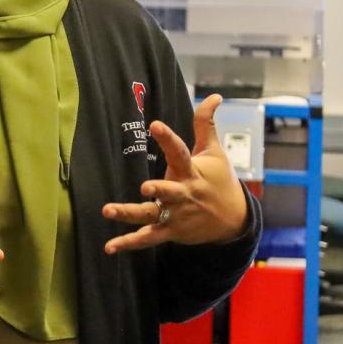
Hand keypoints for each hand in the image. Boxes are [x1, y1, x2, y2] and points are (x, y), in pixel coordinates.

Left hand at [102, 94, 248, 253]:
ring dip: (129, 213)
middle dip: (159, 190)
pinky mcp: (170, 231)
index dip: (167, 138)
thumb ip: (205, 124)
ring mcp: (175, 215)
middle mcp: (182, 194)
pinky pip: (147, 238)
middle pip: (168, 192)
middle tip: (146, 187)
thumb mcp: (215, 152)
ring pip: (150, 215)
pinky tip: (109, 247)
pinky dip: (128, 243)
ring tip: (108, 210)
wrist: (234, 222)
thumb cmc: (220, 181)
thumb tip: (216, 96)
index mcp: (191, 172)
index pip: (179, 152)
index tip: (156, 125)